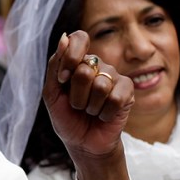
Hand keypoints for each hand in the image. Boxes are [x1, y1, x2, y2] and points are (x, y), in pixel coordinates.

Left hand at [43, 30, 134, 160]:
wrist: (82, 143)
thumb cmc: (67, 117)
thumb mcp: (52, 93)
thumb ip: (55, 66)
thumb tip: (64, 36)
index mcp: (79, 61)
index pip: (79, 38)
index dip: (71, 57)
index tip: (62, 79)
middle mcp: (98, 65)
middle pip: (84, 70)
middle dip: (76, 95)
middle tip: (77, 105)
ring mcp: (115, 77)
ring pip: (100, 86)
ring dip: (89, 107)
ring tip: (90, 111)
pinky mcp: (127, 92)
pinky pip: (114, 99)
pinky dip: (103, 113)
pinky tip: (103, 115)